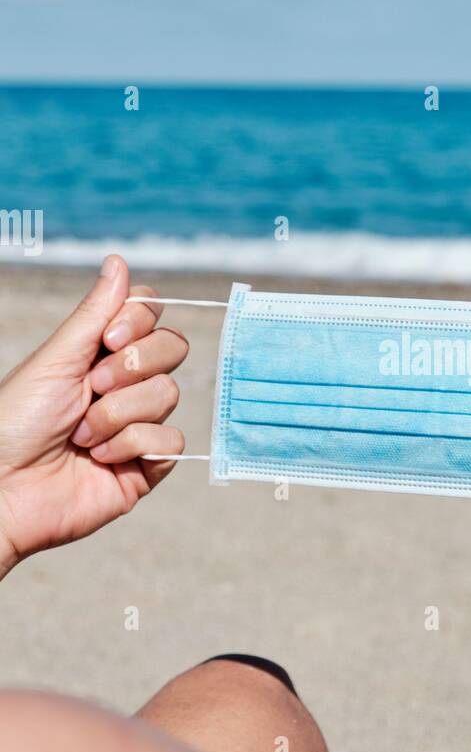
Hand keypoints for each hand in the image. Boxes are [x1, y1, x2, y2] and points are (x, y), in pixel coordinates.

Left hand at [0, 255, 187, 574]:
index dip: (140, 321)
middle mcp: (122, 385)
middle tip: (93, 387)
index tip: (108, 340)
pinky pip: (171, 440)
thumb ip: (95, 313)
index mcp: (97, 354)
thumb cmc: (13, 423)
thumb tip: (118, 261)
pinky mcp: (146, 466)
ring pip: (169, 394)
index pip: (149, 315)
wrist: (1, 490)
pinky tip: (99, 459)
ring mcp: (136, 425)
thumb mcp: (55, 359)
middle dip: (134, 365)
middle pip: (172, 347)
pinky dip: (131, 445)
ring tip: (81, 436)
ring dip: (118, 414)